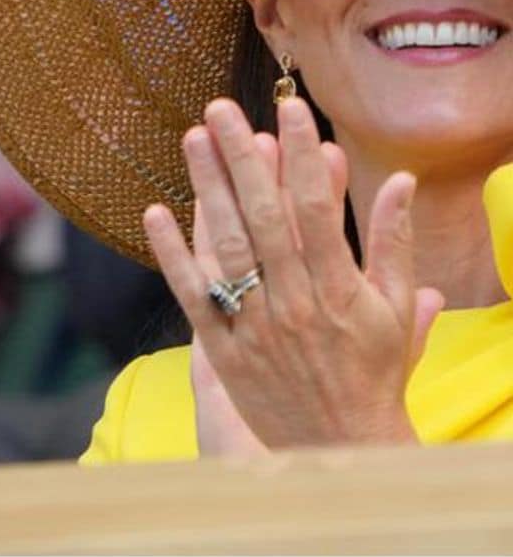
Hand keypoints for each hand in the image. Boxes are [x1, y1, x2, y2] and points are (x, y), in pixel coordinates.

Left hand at [144, 95, 444, 449]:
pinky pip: (193, 295)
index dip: (305, 158)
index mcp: (339, 289)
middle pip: (264, 219)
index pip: (320, 210)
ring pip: (226, 247)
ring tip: (193, 138)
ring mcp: (253, 325)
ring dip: (207, 190)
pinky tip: (154, 212)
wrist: (341, 447)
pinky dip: (172, 255)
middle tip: (222, 109)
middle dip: (243, 159)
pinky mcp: (222, 347)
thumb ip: (394, 243)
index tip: (291, 111)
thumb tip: (402, 180)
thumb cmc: (373, 372)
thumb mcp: (396, 310)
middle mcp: (293, 302)